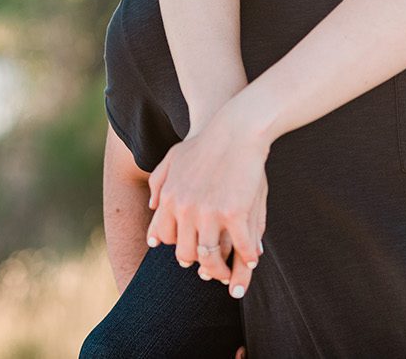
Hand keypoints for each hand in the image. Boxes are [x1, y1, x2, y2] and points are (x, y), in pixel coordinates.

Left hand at [146, 103, 271, 298]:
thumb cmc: (207, 142)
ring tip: (230, 275)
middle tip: (209, 270)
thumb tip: (153, 206)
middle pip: (186, 254)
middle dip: (198, 265)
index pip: (164, 237)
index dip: (176, 248)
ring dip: (221, 271)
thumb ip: (158, 181)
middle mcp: (185, 210)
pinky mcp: (234, 212)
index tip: (189, 254)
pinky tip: (253, 258)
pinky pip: (240, 247)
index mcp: (169, 199)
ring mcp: (209, 213)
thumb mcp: (173, 157)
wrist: (235, 129)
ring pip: (211, 259)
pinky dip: (247, 257)